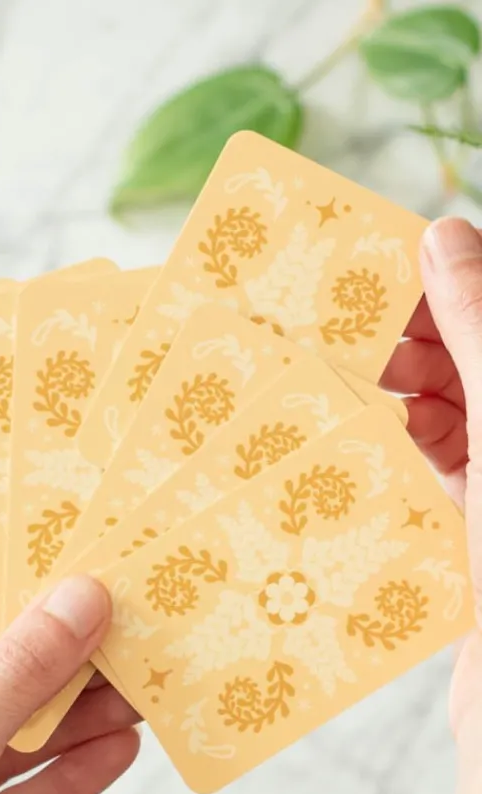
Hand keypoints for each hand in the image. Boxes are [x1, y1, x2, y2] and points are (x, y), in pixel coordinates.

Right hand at [383, 218, 481, 793]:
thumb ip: (479, 332)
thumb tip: (444, 236)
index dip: (451, 284)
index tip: (383, 271)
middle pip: (476, 363)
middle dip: (417, 340)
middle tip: (348, 333)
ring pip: (455, 416)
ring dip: (402, 397)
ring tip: (348, 387)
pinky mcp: (477, 535)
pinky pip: (436, 471)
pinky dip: (400, 451)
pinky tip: (363, 443)